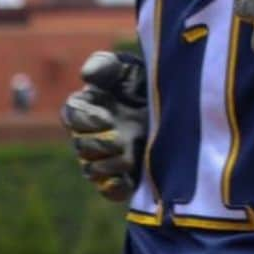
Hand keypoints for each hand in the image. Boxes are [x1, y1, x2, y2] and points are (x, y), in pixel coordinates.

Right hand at [59, 51, 147, 202]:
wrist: (182, 103)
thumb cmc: (150, 80)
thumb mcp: (132, 67)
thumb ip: (107, 65)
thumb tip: (86, 74)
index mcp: (90, 105)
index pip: (71, 113)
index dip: (84, 119)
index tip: (106, 118)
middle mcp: (94, 134)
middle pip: (80, 145)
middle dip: (99, 143)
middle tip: (121, 138)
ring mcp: (108, 156)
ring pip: (92, 169)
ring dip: (110, 162)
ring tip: (130, 154)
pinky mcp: (125, 175)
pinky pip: (109, 189)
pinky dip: (114, 187)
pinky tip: (126, 180)